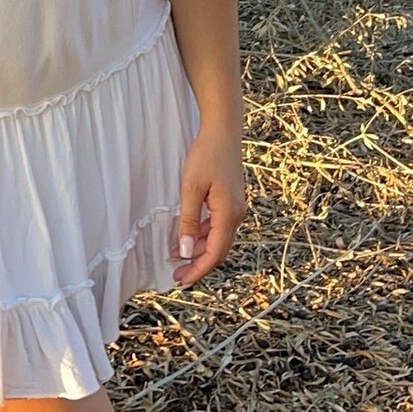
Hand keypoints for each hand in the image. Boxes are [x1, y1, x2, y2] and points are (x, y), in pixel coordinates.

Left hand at [171, 123, 247, 290]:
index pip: (214, 254)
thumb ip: (188, 220)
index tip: (181, 281)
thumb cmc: (206, 155)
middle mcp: (236, 215)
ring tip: (176, 255)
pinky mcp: (231, 201)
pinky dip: (203, 235)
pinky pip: (218, 226)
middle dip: (197, 264)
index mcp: (228, 214)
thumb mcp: (191, 187)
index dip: (198, 270)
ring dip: (199, 250)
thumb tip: (185, 251)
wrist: (223, 130)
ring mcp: (235, 208)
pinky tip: (187, 235)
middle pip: (218, 250)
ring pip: (218, 239)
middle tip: (176, 274)